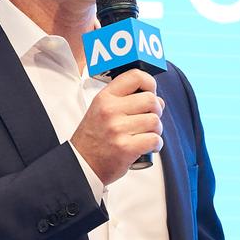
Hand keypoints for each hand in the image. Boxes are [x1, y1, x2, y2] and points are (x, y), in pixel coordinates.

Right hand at [70, 69, 164, 185]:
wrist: (82, 163)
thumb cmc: (95, 136)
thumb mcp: (100, 109)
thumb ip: (122, 98)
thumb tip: (154, 95)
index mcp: (105, 97)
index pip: (135, 76)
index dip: (150, 83)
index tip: (151, 92)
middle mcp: (110, 111)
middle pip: (151, 100)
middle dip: (156, 110)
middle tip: (149, 119)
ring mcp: (118, 129)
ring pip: (155, 121)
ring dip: (156, 130)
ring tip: (146, 134)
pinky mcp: (126, 148)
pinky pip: (155, 139)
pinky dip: (156, 144)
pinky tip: (148, 147)